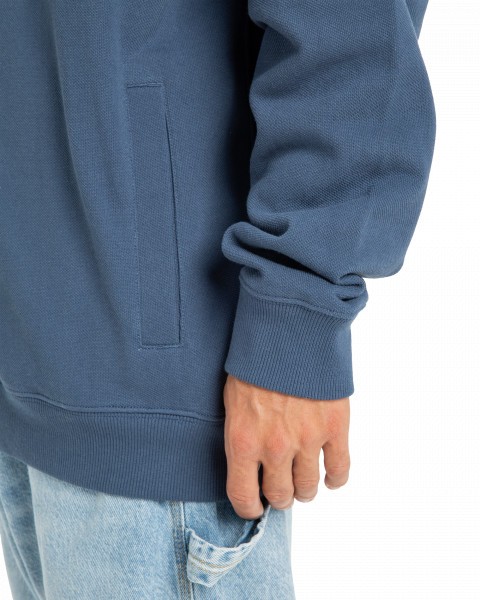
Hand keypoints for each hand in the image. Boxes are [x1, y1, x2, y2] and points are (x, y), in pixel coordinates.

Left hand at [223, 374, 349, 518]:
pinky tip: (330, 478)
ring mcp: (307, 439)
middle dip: (279, 496)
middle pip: (280, 495)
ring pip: (309, 488)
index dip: (249, 508)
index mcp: (244, 441)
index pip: (243, 496)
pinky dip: (336, 479)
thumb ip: (241, 433)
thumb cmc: (255, 361)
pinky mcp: (334, 428)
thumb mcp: (232, 399)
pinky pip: (340, 469)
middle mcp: (275, 447)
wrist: (287, 330)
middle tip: (280, 487)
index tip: (254, 506)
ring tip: (303, 482)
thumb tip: (249, 460)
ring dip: (305, 490)